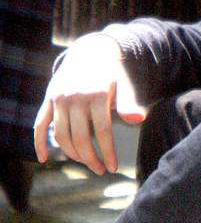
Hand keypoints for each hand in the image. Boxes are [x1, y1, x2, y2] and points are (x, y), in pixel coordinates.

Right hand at [33, 32, 145, 174]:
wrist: (90, 52)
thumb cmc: (112, 74)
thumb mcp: (124, 85)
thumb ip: (129, 103)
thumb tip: (139, 119)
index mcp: (96, 94)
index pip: (102, 131)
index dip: (108, 152)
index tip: (113, 167)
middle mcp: (74, 97)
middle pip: (80, 137)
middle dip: (90, 158)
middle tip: (100, 170)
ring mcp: (58, 99)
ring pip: (61, 135)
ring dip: (72, 154)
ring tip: (86, 162)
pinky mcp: (48, 100)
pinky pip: (40, 124)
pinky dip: (39, 142)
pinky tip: (43, 159)